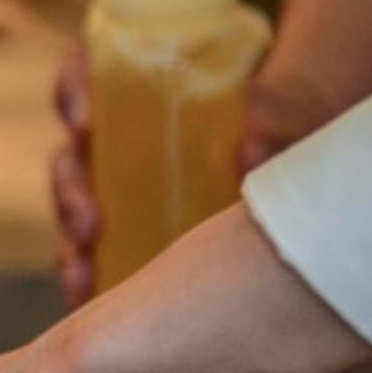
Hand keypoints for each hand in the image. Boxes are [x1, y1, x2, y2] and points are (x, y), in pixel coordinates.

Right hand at [53, 0, 371, 306]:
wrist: (302, 154)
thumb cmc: (284, 119)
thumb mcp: (284, 112)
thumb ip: (272, 124)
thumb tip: (249, 152)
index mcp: (134, 87)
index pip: (85, 73)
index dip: (73, 90)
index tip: (84, 120)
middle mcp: (114, 137)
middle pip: (71, 156)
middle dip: (70, 192)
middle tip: (91, 223)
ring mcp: (115, 187)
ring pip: (73, 208)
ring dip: (69, 241)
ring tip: (83, 271)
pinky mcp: (126, 231)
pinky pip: (91, 252)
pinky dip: (84, 274)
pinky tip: (88, 298)